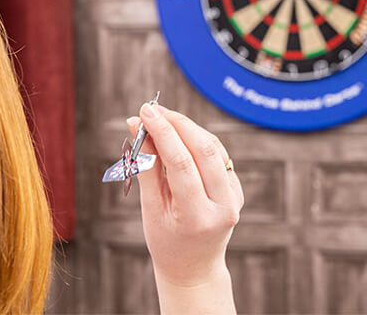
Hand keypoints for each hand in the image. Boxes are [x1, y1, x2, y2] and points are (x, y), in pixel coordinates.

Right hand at [127, 104, 243, 312]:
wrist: (194, 267)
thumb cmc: (166, 241)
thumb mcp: (150, 209)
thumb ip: (146, 167)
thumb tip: (139, 128)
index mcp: (197, 217)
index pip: (180, 163)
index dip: (162, 132)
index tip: (145, 112)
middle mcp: (223, 206)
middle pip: (203, 149)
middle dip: (176, 123)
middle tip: (152, 110)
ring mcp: (234, 197)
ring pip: (213, 147)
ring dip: (186, 127)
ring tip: (161, 118)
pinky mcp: (237, 189)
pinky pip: (218, 154)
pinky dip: (197, 138)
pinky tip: (179, 132)